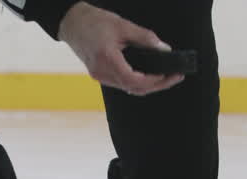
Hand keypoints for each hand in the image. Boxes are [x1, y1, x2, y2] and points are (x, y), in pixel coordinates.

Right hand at [57, 2, 183, 95]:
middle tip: (174, 78)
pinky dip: (136, 82)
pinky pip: (121, 83)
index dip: (153, 81)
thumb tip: (164, 49)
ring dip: (147, 86)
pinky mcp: (100, 75)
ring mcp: (99, 76)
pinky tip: (148, 75)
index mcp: (107, 59)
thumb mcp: (123, 25)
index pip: (134, 80)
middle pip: (133, 88)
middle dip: (156, 86)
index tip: (168, 75)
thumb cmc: (94, 22)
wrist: (72, 23)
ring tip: (165, 77)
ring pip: (128, 88)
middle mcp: (102, 72)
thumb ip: (145, 38)